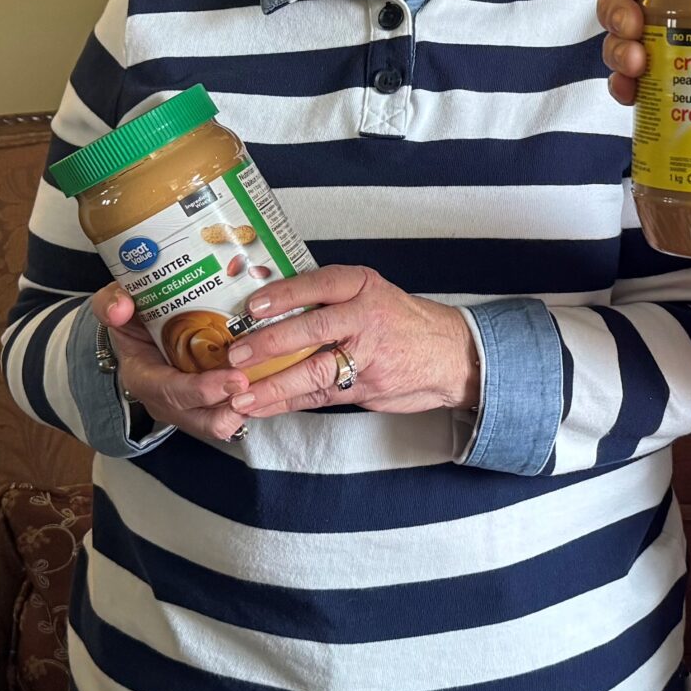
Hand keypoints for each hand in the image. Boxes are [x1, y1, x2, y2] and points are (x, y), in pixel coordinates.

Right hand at [90, 282, 262, 443]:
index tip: (234, 379)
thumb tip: (120, 307)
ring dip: (243, 408)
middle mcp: (166, 400)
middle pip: (201, 419)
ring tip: (266, 385)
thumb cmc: (130, 319)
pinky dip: (248, 402)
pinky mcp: (208, 404)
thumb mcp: (112, 305)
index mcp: (143, 377)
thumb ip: (111, 304)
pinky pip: (229, 412)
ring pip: (219, 423)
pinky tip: (267, 382)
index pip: (171, 392)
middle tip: (255, 385)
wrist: (135, 332)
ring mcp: (188, 406)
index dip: (202, 390)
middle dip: (229, 406)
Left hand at [219, 266, 482, 417]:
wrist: (452, 356)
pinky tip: (262, 407)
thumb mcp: (374, 294)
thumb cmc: (403, 322)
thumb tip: (272, 305)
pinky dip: (288, 402)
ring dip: (273, 385)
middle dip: (271, 344)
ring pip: (314, 370)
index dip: (286, 294)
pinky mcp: (367, 387)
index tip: (254, 305)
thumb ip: (333, 299)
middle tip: (237, 355)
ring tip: (242, 394)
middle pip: (314, 329)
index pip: (321, 284)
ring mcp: (368, 355)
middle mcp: (366, 317)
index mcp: (365, 287)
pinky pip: (321, 395)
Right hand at [599, 0, 690, 105]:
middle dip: (617, 11)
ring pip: (617, 42)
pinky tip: (631, 95)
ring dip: (617, 49)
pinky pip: (624, 85)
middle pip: (620, 2)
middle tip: (634, 28)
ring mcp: (656, 54)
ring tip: (636, 63)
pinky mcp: (653, 91)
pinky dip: (621, 88)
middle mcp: (664, 16)